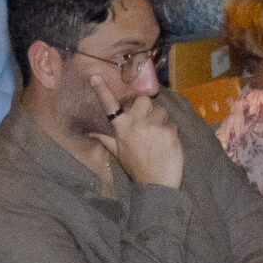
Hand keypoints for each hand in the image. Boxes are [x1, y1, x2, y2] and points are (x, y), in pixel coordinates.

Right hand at [87, 67, 183, 187]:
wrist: (156, 184)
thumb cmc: (137, 168)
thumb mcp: (119, 153)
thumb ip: (106, 139)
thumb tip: (90, 133)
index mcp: (121, 128)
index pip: (110, 106)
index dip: (102, 91)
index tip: (95, 77)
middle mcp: (136, 124)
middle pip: (144, 100)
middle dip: (147, 108)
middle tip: (148, 122)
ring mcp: (153, 127)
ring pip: (161, 111)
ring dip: (161, 121)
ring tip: (159, 138)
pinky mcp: (169, 132)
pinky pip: (172, 124)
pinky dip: (171, 133)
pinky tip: (167, 145)